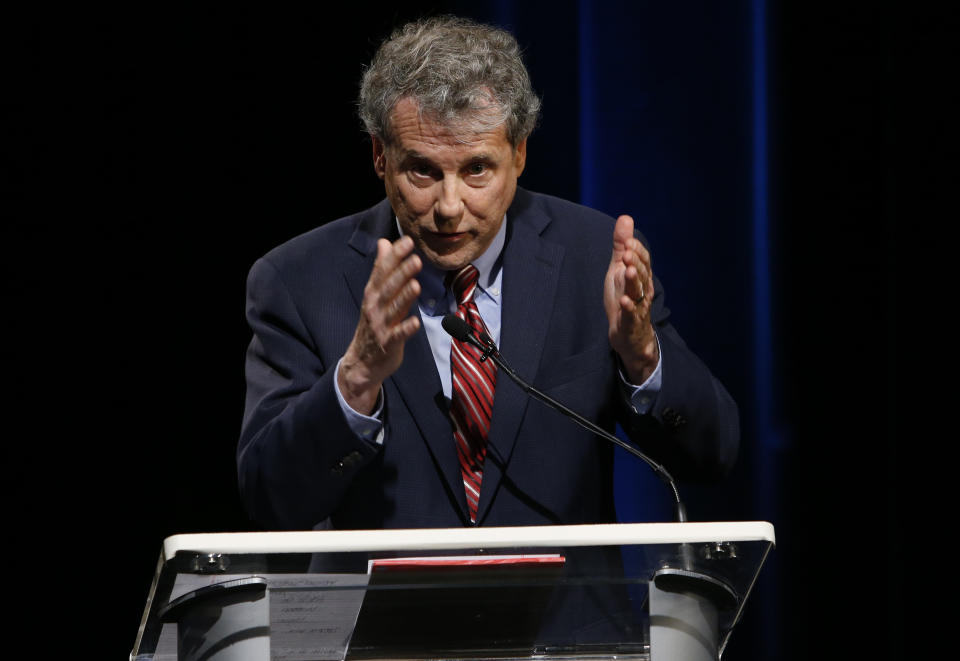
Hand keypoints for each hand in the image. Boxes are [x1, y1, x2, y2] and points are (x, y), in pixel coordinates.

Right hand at [338, 236, 421, 413]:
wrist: (362, 361)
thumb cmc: (374, 323)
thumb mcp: (375, 293)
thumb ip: (381, 268)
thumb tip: (384, 242)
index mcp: (373, 293)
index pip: (382, 270)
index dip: (394, 256)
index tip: (407, 241)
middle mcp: (375, 307)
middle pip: (388, 287)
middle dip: (401, 273)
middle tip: (415, 259)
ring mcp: (380, 325)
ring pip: (393, 309)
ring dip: (404, 297)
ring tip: (416, 285)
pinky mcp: (388, 343)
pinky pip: (397, 335)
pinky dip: (406, 329)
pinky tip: (415, 322)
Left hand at [604, 214, 659, 383]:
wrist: (631, 335)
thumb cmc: (625, 298)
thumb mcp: (619, 270)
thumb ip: (621, 246)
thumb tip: (625, 217)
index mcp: (641, 277)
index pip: (643, 261)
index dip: (636, 251)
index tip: (627, 242)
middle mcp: (643, 290)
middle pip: (642, 274)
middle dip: (635, 263)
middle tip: (626, 252)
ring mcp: (638, 307)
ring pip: (638, 293)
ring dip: (634, 281)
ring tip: (628, 271)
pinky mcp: (630, 323)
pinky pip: (630, 315)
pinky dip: (628, 308)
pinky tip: (624, 301)